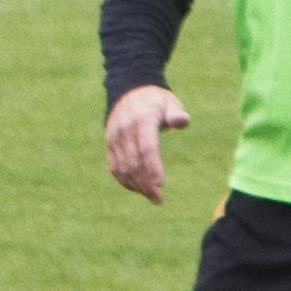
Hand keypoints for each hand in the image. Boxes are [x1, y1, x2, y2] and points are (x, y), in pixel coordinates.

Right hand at [105, 85, 190, 203]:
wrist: (129, 91)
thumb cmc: (156, 101)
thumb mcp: (170, 102)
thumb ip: (176, 113)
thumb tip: (182, 122)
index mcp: (142, 121)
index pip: (146, 148)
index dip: (152, 167)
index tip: (160, 184)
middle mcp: (125, 131)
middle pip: (134, 162)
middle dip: (145, 183)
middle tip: (158, 199)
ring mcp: (114, 138)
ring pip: (122, 168)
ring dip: (136, 185)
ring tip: (152, 197)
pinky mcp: (109, 144)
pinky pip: (114, 166)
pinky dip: (124, 180)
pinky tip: (137, 189)